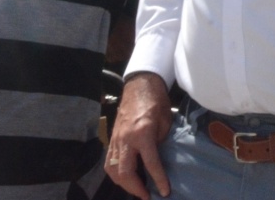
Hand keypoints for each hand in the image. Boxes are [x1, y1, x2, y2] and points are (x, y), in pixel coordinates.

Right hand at [105, 73, 173, 198]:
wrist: (140, 85)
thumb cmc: (156, 101)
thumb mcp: (166, 122)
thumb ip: (161, 142)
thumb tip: (158, 160)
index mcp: (143, 133)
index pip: (150, 163)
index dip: (158, 180)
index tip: (164, 192)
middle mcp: (126, 139)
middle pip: (125, 172)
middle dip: (135, 189)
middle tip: (147, 196)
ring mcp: (116, 140)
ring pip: (113, 170)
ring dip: (124, 184)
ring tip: (137, 190)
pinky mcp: (111, 139)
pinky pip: (109, 162)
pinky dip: (116, 174)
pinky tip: (125, 178)